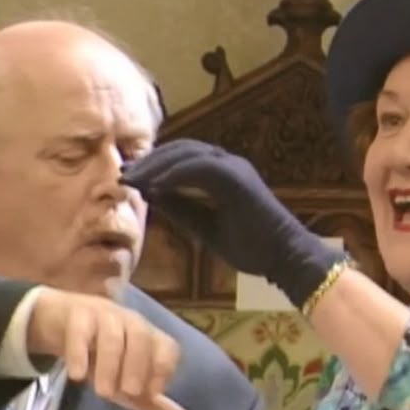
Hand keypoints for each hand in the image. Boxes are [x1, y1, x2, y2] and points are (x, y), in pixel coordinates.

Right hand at [28, 288, 180, 409]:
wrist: (60, 321)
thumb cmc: (99, 352)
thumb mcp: (124, 377)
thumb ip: (149, 398)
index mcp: (147, 336)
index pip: (167, 346)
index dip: (163, 368)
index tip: (153, 394)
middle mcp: (130, 322)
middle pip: (141, 336)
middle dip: (138, 365)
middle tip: (129, 393)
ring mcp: (103, 315)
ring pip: (112, 333)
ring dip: (110, 363)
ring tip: (103, 392)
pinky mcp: (76, 314)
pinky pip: (80, 329)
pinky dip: (79, 353)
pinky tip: (76, 375)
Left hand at [120, 138, 344, 307]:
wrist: (285, 259)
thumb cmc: (252, 247)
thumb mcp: (205, 227)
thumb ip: (182, 209)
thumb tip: (152, 196)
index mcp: (223, 174)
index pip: (182, 158)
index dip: (154, 164)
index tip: (129, 177)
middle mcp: (228, 164)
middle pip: (181, 150)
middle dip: (150, 160)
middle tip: (124, 173)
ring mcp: (234, 168)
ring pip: (187, 154)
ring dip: (156, 165)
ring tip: (132, 179)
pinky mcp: (237, 178)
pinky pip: (199, 167)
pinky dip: (174, 174)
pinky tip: (154, 185)